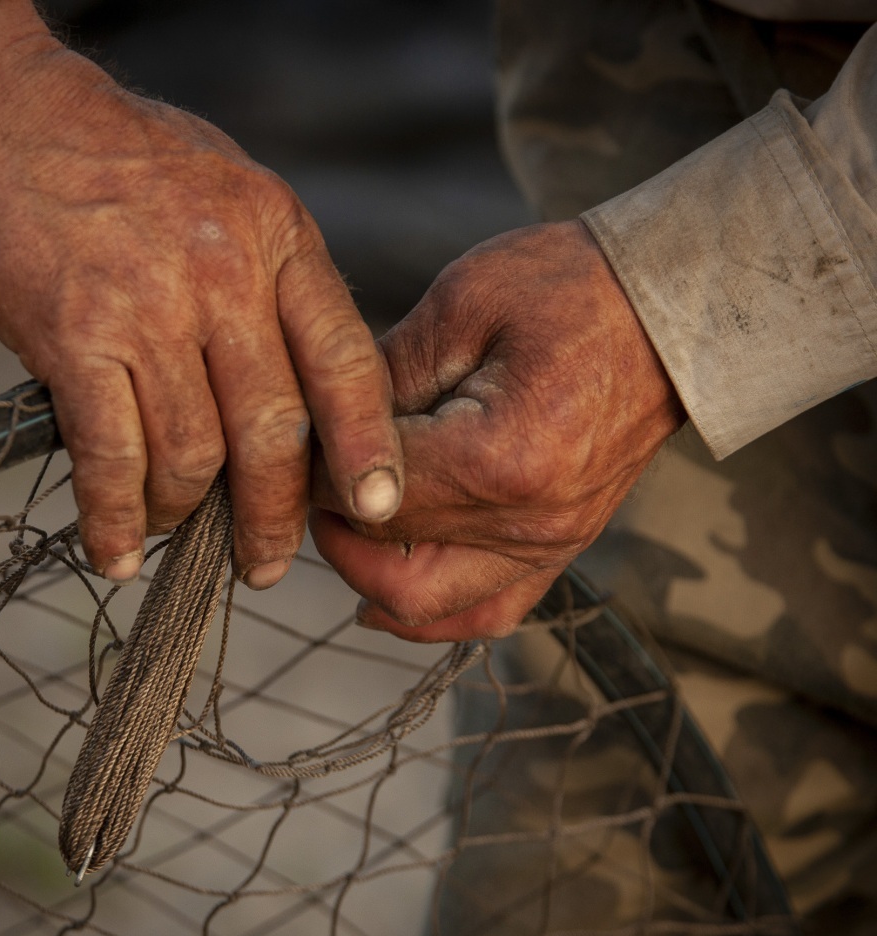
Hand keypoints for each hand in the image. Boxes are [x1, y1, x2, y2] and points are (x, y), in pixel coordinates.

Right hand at [0, 0, 401, 586]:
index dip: (368, 445)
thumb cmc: (119, 155)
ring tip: (176, 530)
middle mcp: (226, 276)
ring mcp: (150, 307)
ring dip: (185, 514)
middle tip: (267, 563)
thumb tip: (299, 386)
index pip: (347, 360)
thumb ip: (273, 282)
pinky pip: (110, 455)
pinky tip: (116, 551)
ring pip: (194, 454)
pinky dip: (114, 518)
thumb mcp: (232, 192)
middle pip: (273, 431)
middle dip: (273, 515)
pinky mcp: (74, 335)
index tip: (380, 506)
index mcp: (278, 237)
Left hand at [310, 221, 685, 641]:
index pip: (370, 497)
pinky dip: (429, 612)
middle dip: (334, 539)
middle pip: (390, 572)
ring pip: (432, 611)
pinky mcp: (561, 549)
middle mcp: (528, 524)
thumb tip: (321, 425)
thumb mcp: (464, 304)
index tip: (294, 444)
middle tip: (312, 491)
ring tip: (346, 536)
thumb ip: (383, 376)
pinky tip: (386, 593)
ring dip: (372, 582)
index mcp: (499, 460)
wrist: (670, 313)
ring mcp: (551, 547)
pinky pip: (487, 613)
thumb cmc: (574, 291)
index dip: (316, 475)